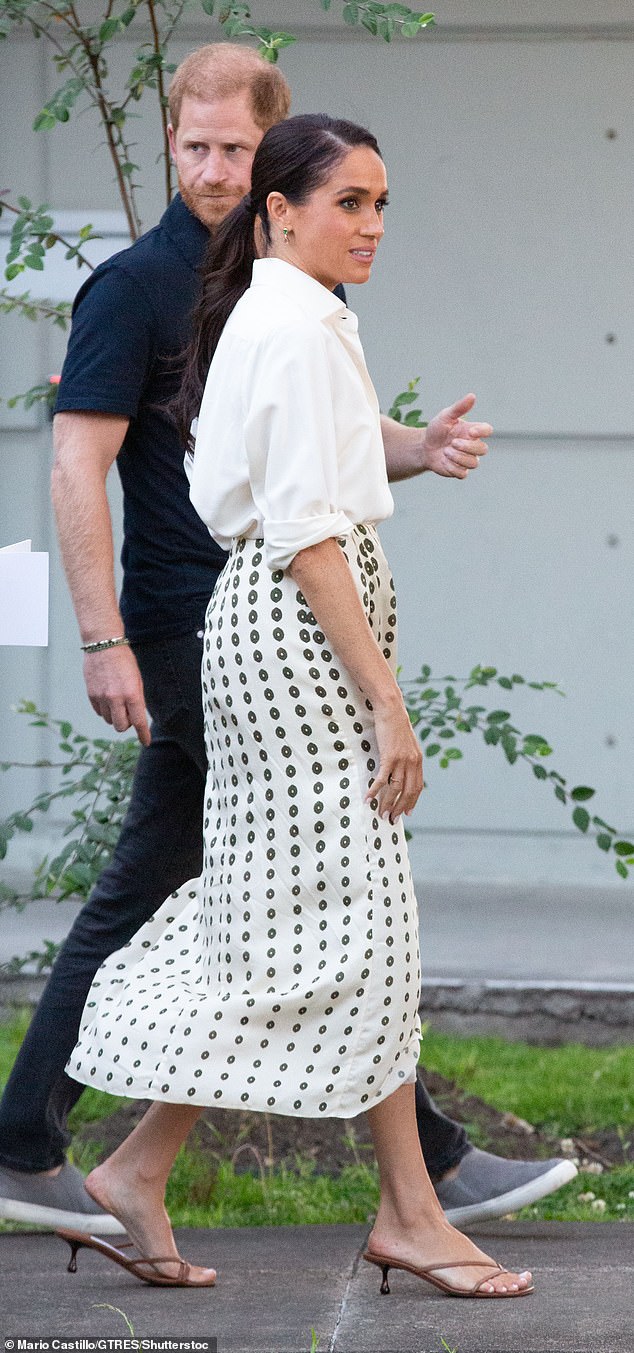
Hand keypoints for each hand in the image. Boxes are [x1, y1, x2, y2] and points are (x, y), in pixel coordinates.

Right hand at [83, 645, 150, 745]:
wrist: (103, 645)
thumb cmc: (124, 660)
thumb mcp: (137, 679)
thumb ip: (137, 699)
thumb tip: (137, 716)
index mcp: (132, 694)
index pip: (138, 721)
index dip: (143, 734)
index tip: (146, 741)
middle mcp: (116, 698)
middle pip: (120, 726)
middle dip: (126, 724)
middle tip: (128, 715)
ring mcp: (101, 698)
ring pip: (108, 720)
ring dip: (114, 716)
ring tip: (117, 701)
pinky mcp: (91, 695)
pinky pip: (99, 712)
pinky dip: (104, 709)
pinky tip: (107, 698)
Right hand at [365, 694, 423, 820]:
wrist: (392, 709)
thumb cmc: (395, 724)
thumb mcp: (406, 743)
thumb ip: (406, 756)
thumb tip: (401, 768)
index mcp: (418, 760)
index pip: (417, 787)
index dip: (412, 801)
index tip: (407, 812)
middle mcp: (412, 762)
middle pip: (408, 792)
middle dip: (400, 808)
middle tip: (392, 819)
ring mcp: (401, 760)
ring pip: (396, 789)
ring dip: (388, 803)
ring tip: (381, 813)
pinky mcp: (389, 757)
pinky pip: (382, 779)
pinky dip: (375, 790)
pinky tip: (368, 798)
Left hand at [422, 392, 491, 478]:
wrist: (424, 448)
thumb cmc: (437, 430)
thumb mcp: (445, 416)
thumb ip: (459, 408)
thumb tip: (472, 396)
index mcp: (472, 431)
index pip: (488, 430)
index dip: (483, 432)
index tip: (470, 431)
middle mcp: (473, 446)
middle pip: (483, 449)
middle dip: (467, 447)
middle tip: (452, 443)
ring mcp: (467, 459)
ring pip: (473, 463)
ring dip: (458, 457)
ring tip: (446, 451)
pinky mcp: (459, 471)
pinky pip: (463, 473)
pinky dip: (452, 468)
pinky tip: (444, 461)